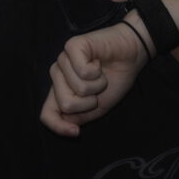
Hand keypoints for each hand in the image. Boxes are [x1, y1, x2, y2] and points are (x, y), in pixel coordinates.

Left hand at [40, 17, 147, 136]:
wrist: (131, 56)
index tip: (77, 132)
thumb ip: (78, 116)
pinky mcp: (72, 46)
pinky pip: (83, 71)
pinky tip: (98, 61)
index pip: (47, 114)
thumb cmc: (114, 79)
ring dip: (97, 85)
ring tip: (100, 73)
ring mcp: (63, 60)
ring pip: (77, 88)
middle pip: (65, 104)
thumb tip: (66, 125)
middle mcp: (58, 75)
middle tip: (98, 87)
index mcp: (60, 91)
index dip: (59, 127)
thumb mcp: (97, 108)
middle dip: (89, 101)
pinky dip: (97, 72)